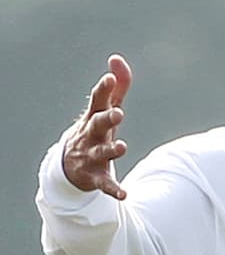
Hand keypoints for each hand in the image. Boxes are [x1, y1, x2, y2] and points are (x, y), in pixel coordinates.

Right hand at [62, 54, 131, 199]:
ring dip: (111, 151)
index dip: (104, 90)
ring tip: (122, 148)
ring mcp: (91, 156)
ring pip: (101, 153)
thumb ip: (117, 86)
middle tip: (119, 114)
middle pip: (98, 125)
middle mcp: (91, 136)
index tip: (109, 78)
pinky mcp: (95, 177)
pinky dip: (113, 190)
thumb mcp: (104, 109)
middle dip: (107, 119)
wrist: (70, 165)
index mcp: (94, 118)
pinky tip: (124, 195)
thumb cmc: (93, 130)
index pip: (97, 101)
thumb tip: (117, 59)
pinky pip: (105, 184)